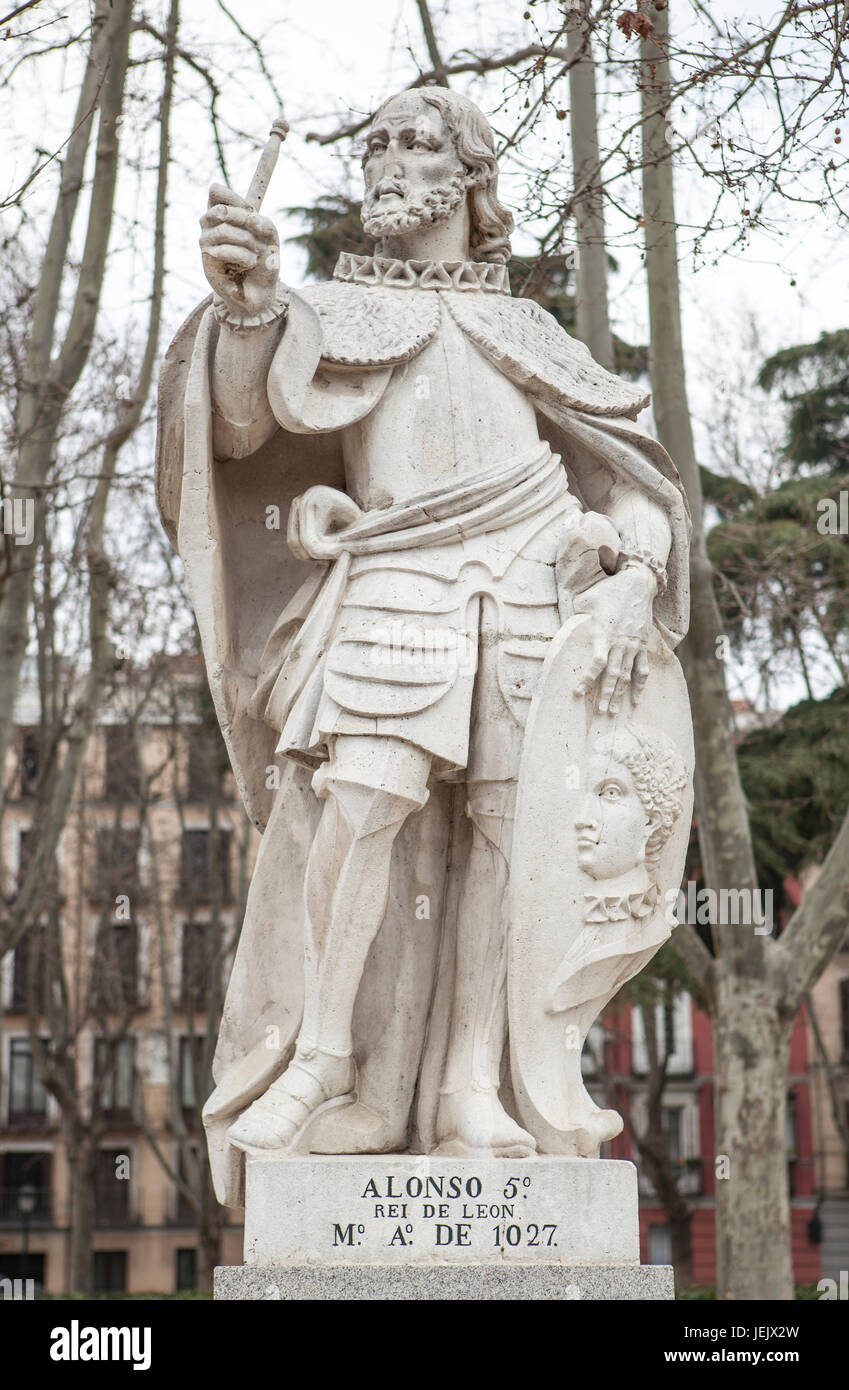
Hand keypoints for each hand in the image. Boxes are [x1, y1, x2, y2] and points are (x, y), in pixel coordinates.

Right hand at [199, 184, 279, 318]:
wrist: (258, 292)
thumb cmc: (263, 261)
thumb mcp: (271, 236)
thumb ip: (265, 224)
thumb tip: (253, 221)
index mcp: (224, 213)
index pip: (215, 192)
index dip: (234, 199)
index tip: (253, 213)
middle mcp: (211, 224)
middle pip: (221, 210)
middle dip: (243, 220)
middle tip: (257, 235)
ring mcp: (206, 241)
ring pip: (222, 230)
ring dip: (245, 240)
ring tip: (256, 254)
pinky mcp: (207, 260)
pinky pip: (222, 250)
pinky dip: (242, 256)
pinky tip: (250, 262)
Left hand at [572, 565, 655, 713]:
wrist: (637, 584)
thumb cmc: (607, 591)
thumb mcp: (585, 601)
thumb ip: (575, 616)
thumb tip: (561, 625)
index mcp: (604, 634)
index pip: (596, 663)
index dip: (587, 679)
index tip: (578, 693)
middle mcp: (620, 643)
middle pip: (613, 674)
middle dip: (606, 695)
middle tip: (600, 713)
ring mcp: (633, 645)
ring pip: (627, 675)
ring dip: (620, 695)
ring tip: (614, 712)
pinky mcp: (643, 645)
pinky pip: (642, 669)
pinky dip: (639, 685)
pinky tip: (635, 700)